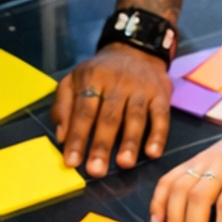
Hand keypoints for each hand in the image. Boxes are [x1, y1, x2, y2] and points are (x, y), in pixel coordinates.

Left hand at [52, 45, 170, 176]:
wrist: (134, 51)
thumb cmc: (99, 74)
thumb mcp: (74, 80)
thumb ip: (63, 106)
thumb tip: (61, 136)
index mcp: (92, 79)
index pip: (84, 111)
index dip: (77, 137)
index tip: (72, 161)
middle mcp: (117, 82)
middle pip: (109, 117)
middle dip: (102, 145)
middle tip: (96, 170)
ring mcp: (140, 88)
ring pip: (135, 117)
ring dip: (130, 142)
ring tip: (124, 164)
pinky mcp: (160, 94)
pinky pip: (160, 116)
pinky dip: (158, 135)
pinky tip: (152, 153)